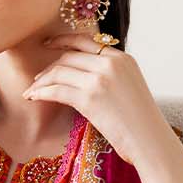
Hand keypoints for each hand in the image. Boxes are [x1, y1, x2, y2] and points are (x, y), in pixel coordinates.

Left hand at [23, 31, 173, 168]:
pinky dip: (41, 92)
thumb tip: (85, 77)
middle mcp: (111, 63)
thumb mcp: (130, 88)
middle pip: (69, 56)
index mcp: (123, 58)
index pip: (86, 41)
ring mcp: (100, 79)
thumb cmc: (141, 123)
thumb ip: (111, 76)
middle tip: (37, 79)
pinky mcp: (90, 98)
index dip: (62, 40)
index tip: (48, 45)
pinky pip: (56, 89)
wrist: (151, 141)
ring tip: (31, 91)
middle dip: (49, 67)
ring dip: (41, 81)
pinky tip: (32, 97)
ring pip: (59, 71)